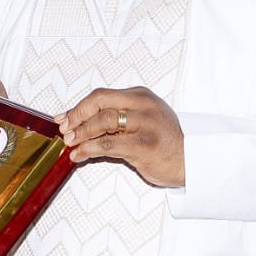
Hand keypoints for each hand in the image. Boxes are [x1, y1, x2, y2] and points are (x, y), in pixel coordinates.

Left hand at [57, 87, 185, 186]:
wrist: (191, 161)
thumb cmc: (164, 142)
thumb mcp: (143, 120)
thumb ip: (117, 117)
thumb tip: (80, 122)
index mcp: (140, 96)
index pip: (101, 95)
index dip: (78, 107)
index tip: (64, 118)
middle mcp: (142, 105)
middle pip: (99, 101)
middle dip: (76, 116)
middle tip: (65, 130)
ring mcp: (144, 124)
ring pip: (102, 121)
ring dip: (81, 134)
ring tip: (71, 143)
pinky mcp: (143, 145)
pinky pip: (108, 144)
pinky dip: (89, 149)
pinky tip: (80, 154)